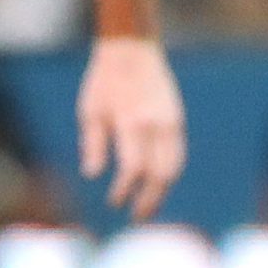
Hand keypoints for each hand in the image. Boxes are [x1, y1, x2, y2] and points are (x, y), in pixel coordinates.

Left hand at [77, 36, 185, 220]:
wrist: (132, 51)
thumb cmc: (103, 82)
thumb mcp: (89, 111)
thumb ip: (93, 144)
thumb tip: (93, 175)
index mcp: (131, 122)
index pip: (133, 168)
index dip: (124, 190)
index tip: (113, 202)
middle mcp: (156, 124)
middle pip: (161, 174)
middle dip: (150, 200)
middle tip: (137, 217)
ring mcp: (171, 122)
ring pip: (175, 166)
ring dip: (163, 190)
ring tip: (149, 207)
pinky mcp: (177, 120)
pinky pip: (178, 154)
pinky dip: (169, 173)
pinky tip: (156, 185)